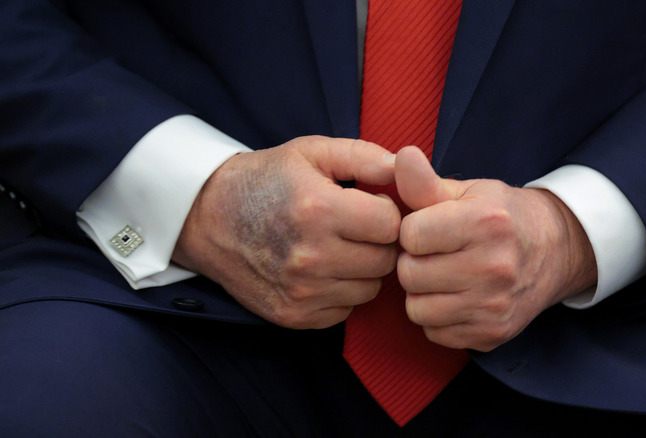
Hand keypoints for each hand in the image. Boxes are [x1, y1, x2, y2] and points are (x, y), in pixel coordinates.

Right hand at [173, 136, 400, 328]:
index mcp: (317, 209)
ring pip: (370, 289)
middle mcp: (310, 257)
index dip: (387, 213)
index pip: (391, 226)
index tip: (370, 207)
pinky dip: (342, 292)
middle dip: (380, 243)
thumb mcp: (311, 152)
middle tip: (358, 228)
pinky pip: (346, 311)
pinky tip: (323, 270)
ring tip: (340, 248)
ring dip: (363, 270)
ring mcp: (301, 292)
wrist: (208, 218)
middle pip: (385, 261)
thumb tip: (406, 169)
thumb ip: (364, 156)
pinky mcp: (293, 316)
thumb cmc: (266, 180)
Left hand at [395, 146, 595, 350]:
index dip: (413, 230)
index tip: (430, 228)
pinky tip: (457, 298)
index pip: (410, 236)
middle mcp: (494, 267)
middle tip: (436, 254)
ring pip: (417, 309)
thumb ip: (426, 182)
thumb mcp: (469, 192)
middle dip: (414, 262)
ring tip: (444, 276)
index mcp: (486, 222)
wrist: (555, 251)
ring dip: (422, 293)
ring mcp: (494, 306)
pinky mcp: (492, 334)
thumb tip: (402, 156)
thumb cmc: (502, 216)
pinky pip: (435, 333)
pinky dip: (438, 318)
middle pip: (410, 275)